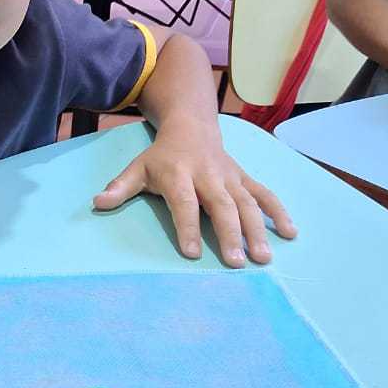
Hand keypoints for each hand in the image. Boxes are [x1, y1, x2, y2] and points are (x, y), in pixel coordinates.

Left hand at [93, 116, 295, 266]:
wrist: (192, 124)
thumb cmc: (162, 155)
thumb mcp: (137, 167)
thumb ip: (120, 187)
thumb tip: (97, 202)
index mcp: (179, 174)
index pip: (184, 202)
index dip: (186, 226)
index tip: (190, 253)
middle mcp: (208, 175)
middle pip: (222, 206)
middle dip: (230, 234)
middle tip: (237, 263)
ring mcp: (230, 177)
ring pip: (247, 203)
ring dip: (258, 230)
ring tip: (264, 258)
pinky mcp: (245, 178)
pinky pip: (265, 194)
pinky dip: (279, 212)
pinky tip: (290, 233)